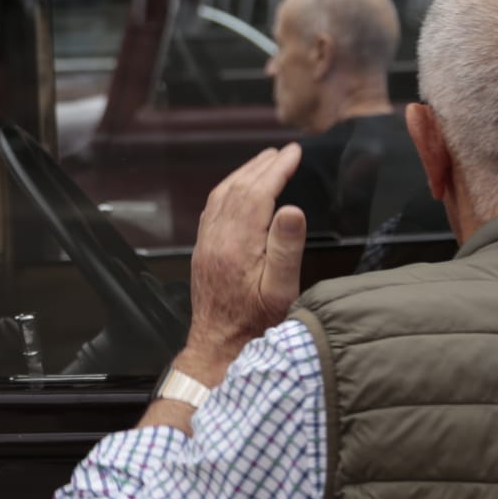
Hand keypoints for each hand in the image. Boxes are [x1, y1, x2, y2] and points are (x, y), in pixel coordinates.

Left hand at [179, 144, 307, 382]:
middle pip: (238, 188)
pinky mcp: (203, 251)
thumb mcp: (281, 290)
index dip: (277, 168)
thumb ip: (285, 247)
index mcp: (238, 244)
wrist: (220, 346)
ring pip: (222, 195)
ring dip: (243, 173)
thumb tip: (292, 209)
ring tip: (264, 161)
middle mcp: (217, 238)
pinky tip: (238, 189)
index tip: (294, 152)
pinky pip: (212, 209)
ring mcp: (207, 244)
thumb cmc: (256, 324)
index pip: (258, 192)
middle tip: (283, 152)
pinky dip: (228, 190)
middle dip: (262, 165)